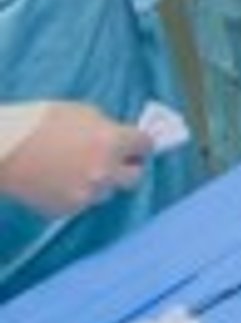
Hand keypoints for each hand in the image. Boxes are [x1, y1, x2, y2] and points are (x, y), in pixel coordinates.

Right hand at [1, 102, 150, 217]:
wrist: (4, 149)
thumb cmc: (40, 122)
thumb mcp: (83, 112)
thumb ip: (108, 128)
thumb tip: (121, 140)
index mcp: (112, 142)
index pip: (146, 145)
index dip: (140, 143)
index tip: (137, 144)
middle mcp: (105, 172)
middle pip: (134, 177)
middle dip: (128, 167)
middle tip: (117, 160)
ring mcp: (86, 195)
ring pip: (106, 192)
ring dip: (101, 181)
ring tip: (77, 168)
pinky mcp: (67, 210)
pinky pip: (83, 203)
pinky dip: (77, 193)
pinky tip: (60, 179)